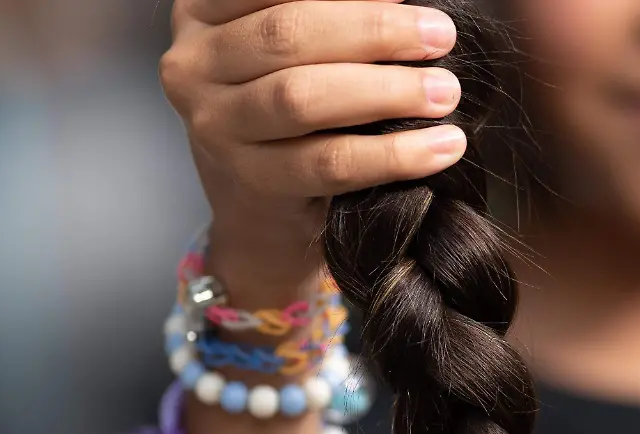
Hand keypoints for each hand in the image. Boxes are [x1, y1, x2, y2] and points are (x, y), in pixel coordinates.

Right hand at [160, 0, 466, 273]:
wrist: (262, 206)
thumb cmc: (291, 103)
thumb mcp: (292, 46)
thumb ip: (328, 16)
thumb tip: (405, 2)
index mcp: (203, 12)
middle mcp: (193, 64)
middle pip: (287, 34)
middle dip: (374, 30)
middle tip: (441, 35)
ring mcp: (214, 126)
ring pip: (303, 98)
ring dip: (387, 92)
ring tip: (445, 92)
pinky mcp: (250, 181)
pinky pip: (328, 163)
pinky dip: (393, 154)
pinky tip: (441, 145)